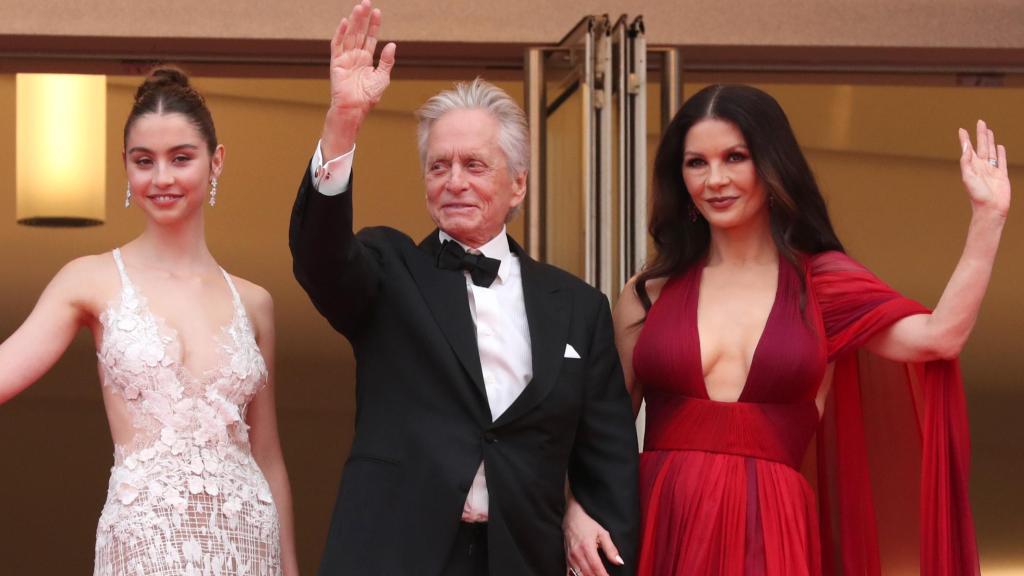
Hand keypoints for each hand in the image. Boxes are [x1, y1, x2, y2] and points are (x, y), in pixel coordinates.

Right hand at [321, 0, 396, 155]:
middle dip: (363, 18)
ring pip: (349, 35)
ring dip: (354, 21)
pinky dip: (341, 33)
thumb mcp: (382, 77)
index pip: (370, 38)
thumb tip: (392, 44)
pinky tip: (346, 22)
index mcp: (366, 59)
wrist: (355, 108)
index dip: (374, 25)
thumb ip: (386, 61)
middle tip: (366, 3)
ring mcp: (345, 58)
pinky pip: (337, 45)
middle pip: (359, 33)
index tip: (377, 12)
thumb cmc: (368, 97)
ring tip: (359, 7)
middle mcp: (355, 56)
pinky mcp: (336, 62)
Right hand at [564, 497, 623, 575]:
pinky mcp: (567, 560)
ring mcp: (570, 558)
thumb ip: (611, 549)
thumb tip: (619, 561)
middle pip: (588, 573)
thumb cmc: (587, 525)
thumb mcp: (602, 533)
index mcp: (587, 547)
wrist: (571, 519)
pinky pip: (570, 574)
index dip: (603, 575)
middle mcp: (577, 554)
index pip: (596, 567)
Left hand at [959, 119, 1010, 218]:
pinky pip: (1002, 161)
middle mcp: (981, 167)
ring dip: (990, 141)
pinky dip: (1001, 153)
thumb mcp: (968, 177)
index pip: (968, 149)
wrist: (991, 209)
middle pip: (982, 146)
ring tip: (989, 131)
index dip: (965, 139)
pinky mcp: (1002, 175)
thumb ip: (966, 161)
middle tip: (980, 121)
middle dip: (981, 134)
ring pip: (992, 151)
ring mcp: (992, 170)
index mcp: (971, 167)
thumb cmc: (977, 195)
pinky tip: (1000, 146)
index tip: (962, 129)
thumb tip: (966, 146)